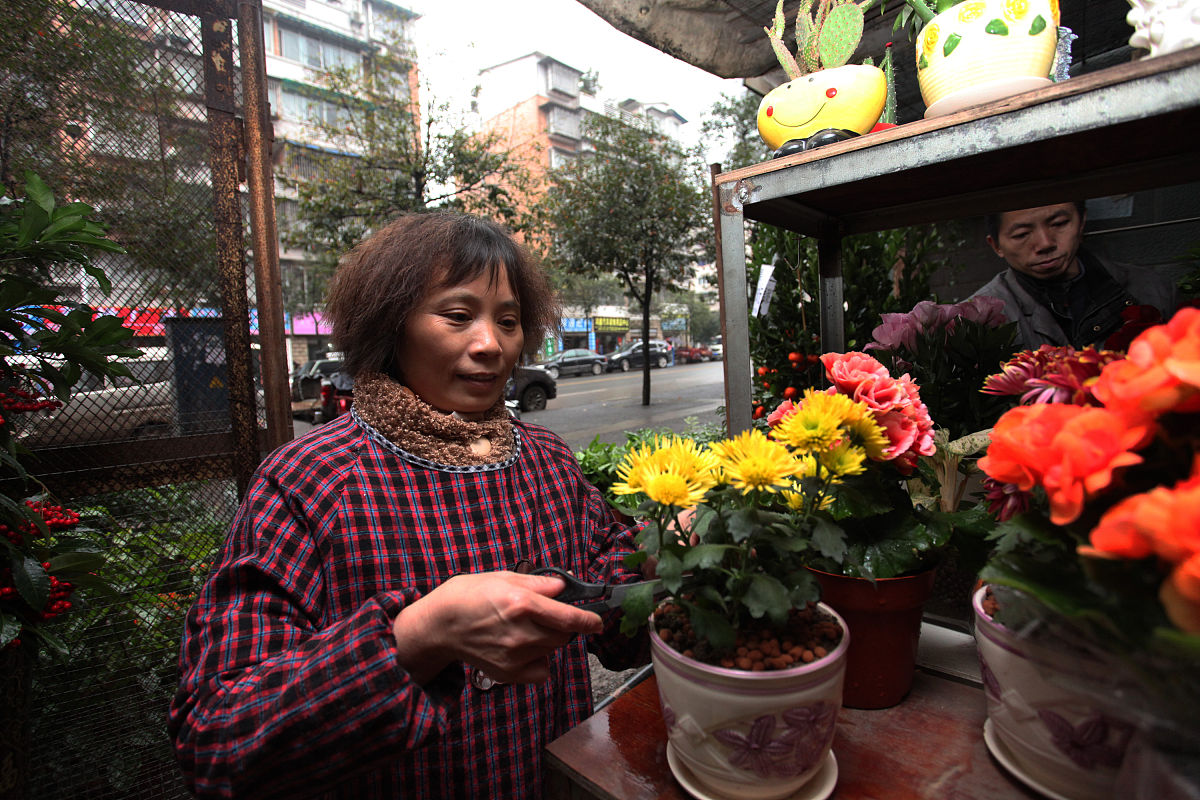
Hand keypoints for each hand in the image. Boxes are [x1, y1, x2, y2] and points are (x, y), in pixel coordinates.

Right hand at [391, 571, 602, 684]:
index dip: (590, 621)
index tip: (597, 622)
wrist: (439, 625)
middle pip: (563, 635)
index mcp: (521, 604)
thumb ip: (537, 583)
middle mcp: (521, 632)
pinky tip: (524, 649)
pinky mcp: (508, 673)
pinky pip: (540, 671)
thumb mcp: (502, 576)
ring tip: (524, 629)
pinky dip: (539, 662)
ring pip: (551, 650)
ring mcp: (515, 656)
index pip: (569, 618)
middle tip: (544, 616)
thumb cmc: (467, 595)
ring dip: (548, 640)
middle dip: (562, 625)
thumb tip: (563, 586)